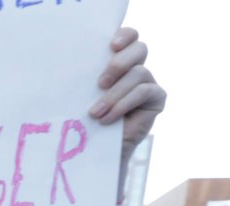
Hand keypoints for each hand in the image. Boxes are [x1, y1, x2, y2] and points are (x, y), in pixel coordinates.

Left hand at [93, 27, 163, 157]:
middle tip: (100, 83)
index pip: (130, 36)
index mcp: (119, 59)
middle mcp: (137, 67)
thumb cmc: (86, 117)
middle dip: (119, 63)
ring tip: (95, 112)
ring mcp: (149, 81)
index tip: (111, 46)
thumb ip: (87, 75)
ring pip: (138, 73)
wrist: (97, 146)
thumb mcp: (84, 93)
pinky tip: (107, 118)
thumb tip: (72, 62)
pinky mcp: (157, 98)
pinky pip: (144, 92)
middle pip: (140, 49)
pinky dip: (123, 105)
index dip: (125, 35)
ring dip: (114, 94)